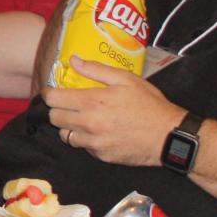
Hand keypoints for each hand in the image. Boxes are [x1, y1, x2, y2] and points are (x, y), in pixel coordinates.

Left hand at [43, 56, 184, 165]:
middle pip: (54, 118)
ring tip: (82, 118)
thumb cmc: (149, 104)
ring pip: (65, 135)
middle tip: (68, 104)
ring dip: (69, 126)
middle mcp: (88, 125)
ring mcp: (94, 144)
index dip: (48, 93)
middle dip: (57, 109)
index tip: (52, 90)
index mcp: (92, 102)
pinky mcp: (101, 157)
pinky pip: (83, 147)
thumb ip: (96, 70)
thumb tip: (74, 60)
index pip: (53, 100)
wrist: (168, 136)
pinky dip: (85, 139)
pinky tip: (98, 131)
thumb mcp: (126, 79)